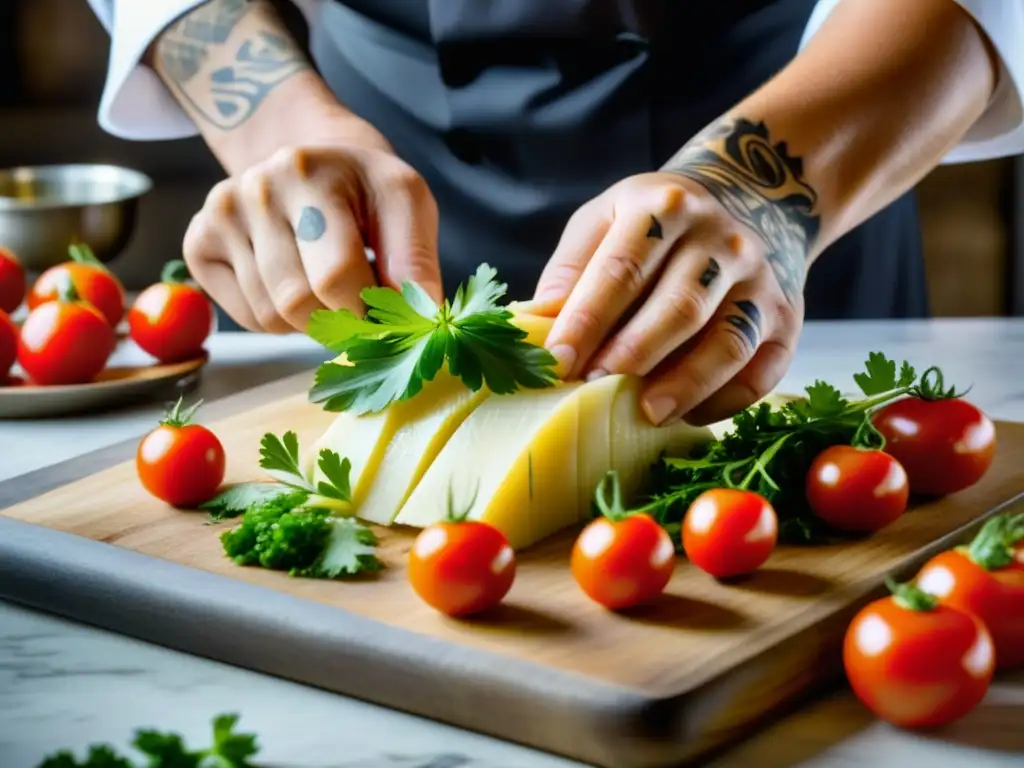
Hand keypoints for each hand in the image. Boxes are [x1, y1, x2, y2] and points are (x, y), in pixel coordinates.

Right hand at [182, 114, 441, 332]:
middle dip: (341, 318)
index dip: (370, 310)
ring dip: (311, 320)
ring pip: (272, 316)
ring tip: (326, 282)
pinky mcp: (198, 244)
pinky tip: (295, 281)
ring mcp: (220, 215)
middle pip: (298, 302)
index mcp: (307, 171)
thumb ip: (416, 259)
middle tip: (361, 302)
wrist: (310, 156)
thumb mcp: (406, 202)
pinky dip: (280, 319)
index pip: (337, 276)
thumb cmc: (363, 187)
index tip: (389, 313)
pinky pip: (248, 318)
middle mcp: (253, 188)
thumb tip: (417, 319)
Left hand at [533, 171, 806, 426]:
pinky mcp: (788, 317)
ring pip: (728, 342)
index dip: (586, 320)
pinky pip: (762, 369)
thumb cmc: (657, 223)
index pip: (621, 270)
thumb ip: (572, 269)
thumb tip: (537, 329)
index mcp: (665, 208)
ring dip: (685, 384)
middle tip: (592, 391)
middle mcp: (721, 239)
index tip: (557, 362)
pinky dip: (725, 400)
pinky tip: (686, 414)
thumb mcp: (607, 218)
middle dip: (633, 355)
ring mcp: (761, 279)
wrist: (752, 195)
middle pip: (679, 307)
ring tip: (645, 413)